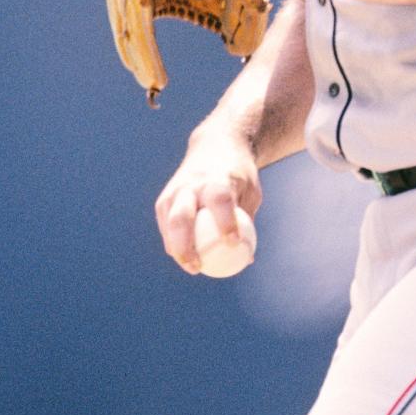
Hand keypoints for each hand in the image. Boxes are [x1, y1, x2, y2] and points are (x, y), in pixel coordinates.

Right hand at [154, 123, 261, 273]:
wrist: (214, 147)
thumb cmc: (238, 176)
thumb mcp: (251, 191)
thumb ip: (247, 222)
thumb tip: (247, 258)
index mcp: (217, 179)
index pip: (219, 201)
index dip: (225, 222)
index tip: (233, 243)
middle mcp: (192, 184)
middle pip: (182, 216)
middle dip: (186, 244)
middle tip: (198, 266)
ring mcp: (175, 191)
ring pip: (169, 222)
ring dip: (176, 247)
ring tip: (191, 267)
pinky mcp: (165, 199)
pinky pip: (165, 225)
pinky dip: (172, 242)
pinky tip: (182, 257)